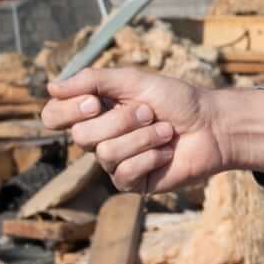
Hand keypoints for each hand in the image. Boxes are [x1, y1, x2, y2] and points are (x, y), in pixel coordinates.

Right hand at [43, 64, 238, 193]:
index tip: (94, 101)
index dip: (67, 111)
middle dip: (122, 120)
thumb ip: (93, 80)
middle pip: (82, 136)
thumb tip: (51, 86)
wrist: (212, 125)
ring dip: (142, 137)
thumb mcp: (134, 80)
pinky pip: (124, 173)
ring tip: (165, 131)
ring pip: (106, 153)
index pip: (54, 116)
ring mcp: (114, 162)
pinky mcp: (131, 182)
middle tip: (149, 112)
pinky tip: (167, 152)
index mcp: (94, 111)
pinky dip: (151, 157)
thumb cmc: (176, 100)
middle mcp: (99, 137)